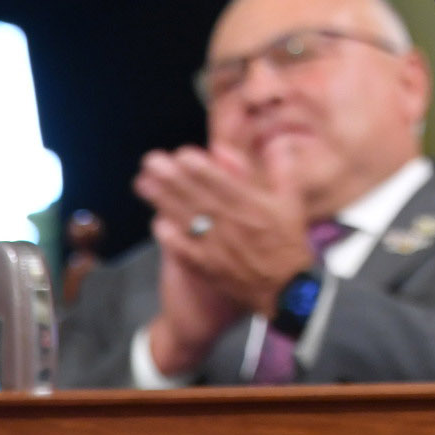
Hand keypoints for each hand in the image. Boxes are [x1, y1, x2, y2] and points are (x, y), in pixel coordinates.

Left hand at [135, 144, 311, 374]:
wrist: (286, 291)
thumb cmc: (288, 243)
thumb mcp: (292, 201)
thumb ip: (282, 170)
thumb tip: (275, 143)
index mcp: (250, 205)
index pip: (219, 181)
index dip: (198, 167)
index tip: (181, 154)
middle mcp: (230, 223)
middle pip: (195, 196)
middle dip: (170, 177)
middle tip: (150, 161)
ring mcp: (216, 246)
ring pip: (185, 218)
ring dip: (162, 200)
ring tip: (143, 183)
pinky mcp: (207, 266)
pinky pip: (183, 250)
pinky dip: (169, 236)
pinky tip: (157, 222)